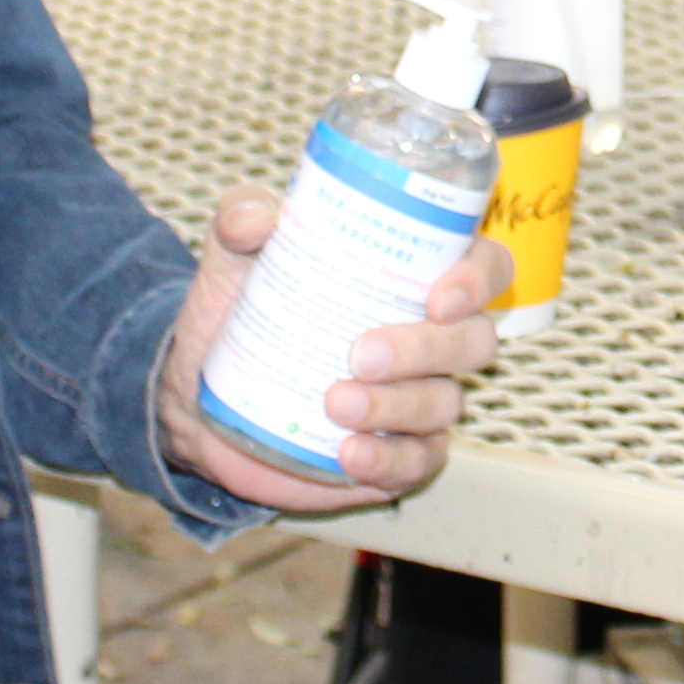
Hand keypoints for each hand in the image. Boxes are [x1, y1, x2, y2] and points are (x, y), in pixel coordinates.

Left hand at [151, 189, 511, 509]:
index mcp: (413, 278)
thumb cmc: (242, 315)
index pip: (484, 268)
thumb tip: (255, 220)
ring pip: (444, 403)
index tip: (439, 296)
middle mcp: (429, 338)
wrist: (199, 395)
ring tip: (335, 403)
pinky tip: (350, 453)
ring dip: (395, 405)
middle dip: (426, 348)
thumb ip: (242, 219)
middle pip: (474, 341)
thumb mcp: (235, 257)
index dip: (478, 279)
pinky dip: (388, 459)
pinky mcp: (396, 456)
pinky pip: (417, 463)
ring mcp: (417, 400)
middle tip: (362, 354)